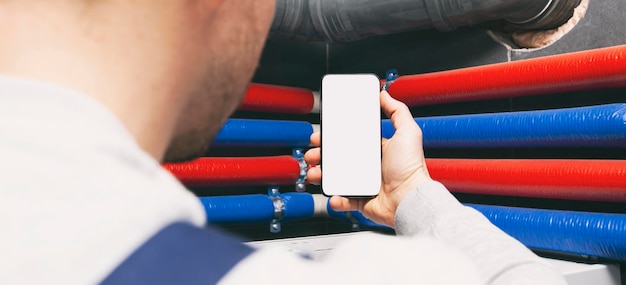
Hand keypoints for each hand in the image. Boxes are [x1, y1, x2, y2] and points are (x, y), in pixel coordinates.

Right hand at [304, 90, 430, 226]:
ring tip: (315, 172)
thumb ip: (397, 111)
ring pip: (334, 178)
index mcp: (375, 150)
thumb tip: (385, 94)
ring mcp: (362, 184)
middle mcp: (368, 166)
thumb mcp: (407, 131)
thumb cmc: (411, 168)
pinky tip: (333, 193)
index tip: (322, 134)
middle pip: (337, 158)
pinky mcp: (360, 200)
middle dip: (321, 155)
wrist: (409, 199)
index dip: (334, 137)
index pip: (349, 140)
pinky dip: (334, 197)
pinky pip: (342, 199)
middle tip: (313, 152)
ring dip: (320, 174)